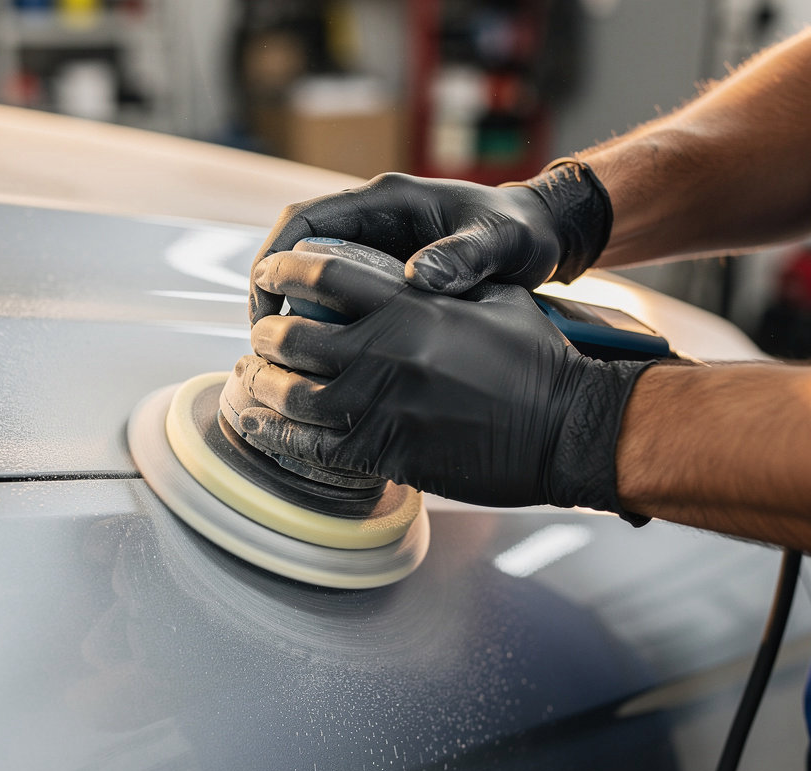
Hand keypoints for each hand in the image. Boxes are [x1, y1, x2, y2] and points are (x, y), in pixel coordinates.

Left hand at [237, 248, 649, 519]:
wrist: (565, 429)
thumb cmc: (536, 363)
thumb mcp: (495, 299)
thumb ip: (443, 283)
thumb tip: (409, 273)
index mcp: (411, 305)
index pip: (324, 276)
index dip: (285, 271)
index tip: (268, 274)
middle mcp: (386, 352)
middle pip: (295, 337)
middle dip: (267, 336)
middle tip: (260, 337)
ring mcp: (381, 406)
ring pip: (293, 396)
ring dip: (264, 387)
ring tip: (252, 380)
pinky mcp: (386, 452)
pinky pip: (313, 447)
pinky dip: (278, 437)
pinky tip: (260, 427)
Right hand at [248, 162, 611, 323]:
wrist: (542, 232)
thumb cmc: (520, 233)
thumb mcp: (498, 243)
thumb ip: (461, 256)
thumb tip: (415, 279)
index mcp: (388, 201)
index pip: (304, 221)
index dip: (272, 261)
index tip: (264, 308)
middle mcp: (374, 218)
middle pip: (297, 249)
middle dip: (271, 292)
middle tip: (266, 344)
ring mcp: (377, 244)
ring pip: (313, 273)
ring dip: (293, 310)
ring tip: (287, 358)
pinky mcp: (385, 270)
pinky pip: (338, 291)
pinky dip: (322, 320)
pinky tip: (325, 357)